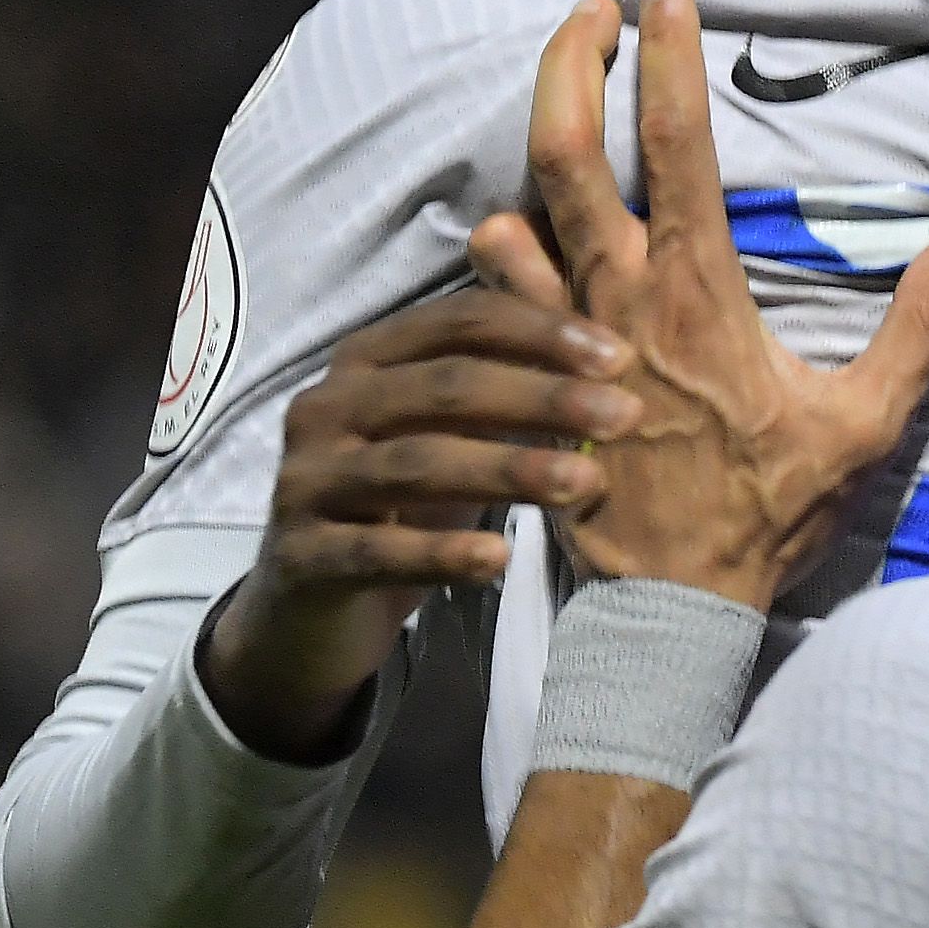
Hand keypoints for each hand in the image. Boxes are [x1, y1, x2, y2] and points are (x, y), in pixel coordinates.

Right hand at [202, 295, 642, 761]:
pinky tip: (500, 560)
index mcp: (366, 358)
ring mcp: (306, 480)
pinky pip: (378, 550)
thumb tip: (616, 361)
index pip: (460, 322)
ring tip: (586, 483)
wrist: (310, 605)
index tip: (620, 359)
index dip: (542, 333)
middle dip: (544, 397)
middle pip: (445, 386)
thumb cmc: (402, 504)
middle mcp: (326, 406)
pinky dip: (443, 553)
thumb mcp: (450, 435)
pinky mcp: (302, 555)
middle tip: (626, 416)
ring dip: (510, 469)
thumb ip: (506, 389)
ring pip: (418, 463)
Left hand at [488, 0, 928, 609]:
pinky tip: (511, 223)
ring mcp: (564, 333)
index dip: (670, 51)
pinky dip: (495, 241)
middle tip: (593, 6)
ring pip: (516, 205)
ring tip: (558, 96)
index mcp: (699, 289)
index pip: (679, 142)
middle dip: (571, 58)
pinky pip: (490, 289)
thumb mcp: (864, 426)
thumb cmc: (767, 515)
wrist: (670, 609)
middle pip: (564, 147)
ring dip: (530, 142)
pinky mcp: (533, 376)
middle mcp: (619, 294)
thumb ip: (920, 329)